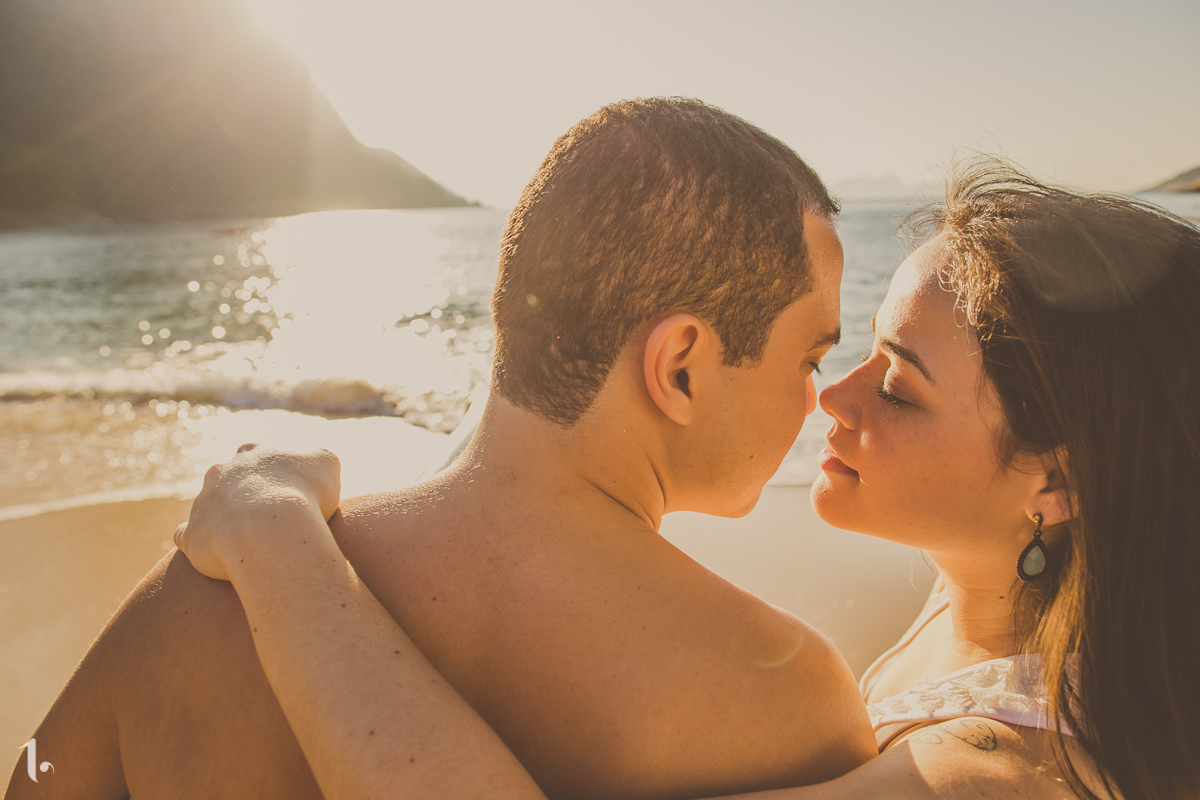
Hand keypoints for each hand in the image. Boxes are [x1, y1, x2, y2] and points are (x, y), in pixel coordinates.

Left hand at [174, 444, 340, 581]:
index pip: (258, 457)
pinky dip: (199, 543)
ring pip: (207, 508)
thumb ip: (319, 459)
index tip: (288, 493)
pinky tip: (216, 555)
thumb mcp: (327, 465)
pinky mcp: (190, 535)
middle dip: (242, 495)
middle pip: (227, 480)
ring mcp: (202, 503)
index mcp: (252, 454)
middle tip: (267, 517)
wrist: (271, 531)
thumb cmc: (304, 495)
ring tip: (249, 541)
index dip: (273, 475)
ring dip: (224, 520)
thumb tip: (316, 463)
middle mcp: (220, 473)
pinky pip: (187, 537)